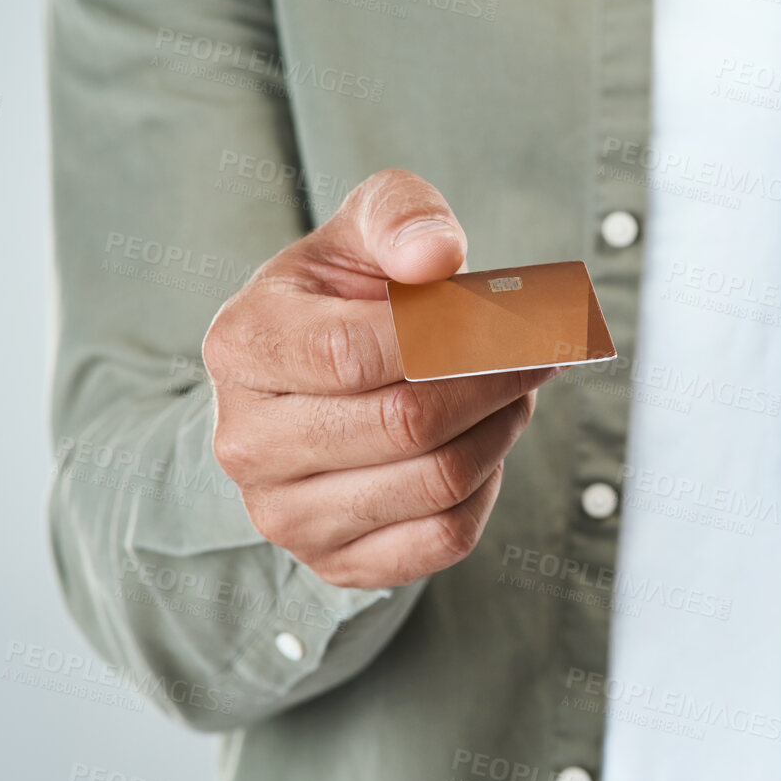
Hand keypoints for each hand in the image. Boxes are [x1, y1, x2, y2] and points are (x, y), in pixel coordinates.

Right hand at [201, 170, 557, 588]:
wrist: (302, 388)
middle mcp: (247, 442)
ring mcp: (284, 515)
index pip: (354, 352)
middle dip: (495, 380)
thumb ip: (400, 216)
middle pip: (407, 423)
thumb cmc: (340, 301)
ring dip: (501, 429)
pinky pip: (445, 538)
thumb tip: (437, 254)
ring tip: (513, 389)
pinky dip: (487, 488)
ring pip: (438, 483)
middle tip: (538, 351)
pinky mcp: (335, 564)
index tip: (510, 315)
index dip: (450, 334)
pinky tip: (484, 443)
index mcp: (242, 346)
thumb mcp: (361, 232)